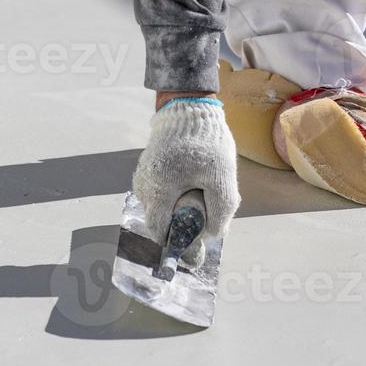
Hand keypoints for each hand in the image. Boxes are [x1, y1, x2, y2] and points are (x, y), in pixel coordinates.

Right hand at [130, 99, 239, 267]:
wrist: (188, 108)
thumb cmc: (206, 142)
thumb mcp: (222, 176)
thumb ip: (220, 209)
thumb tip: (212, 234)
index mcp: (160, 190)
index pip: (161, 232)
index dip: (178, 247)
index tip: (195, 257)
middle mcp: (145, 187)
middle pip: (162, 223)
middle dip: (183, 228)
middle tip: (207, 223)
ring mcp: (144, 179)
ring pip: (161, 210)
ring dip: (181, 212)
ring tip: (203, 195)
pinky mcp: (148, 172)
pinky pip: (161, 196)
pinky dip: (176, 199)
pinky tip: (193, 186)